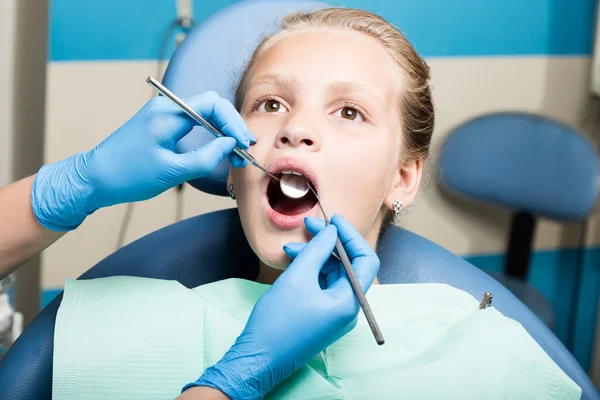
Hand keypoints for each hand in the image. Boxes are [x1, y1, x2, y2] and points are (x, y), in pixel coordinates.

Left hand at [31, 92, 253, 230]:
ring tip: (234, 155)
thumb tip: (229, 145)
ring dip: (222, 132)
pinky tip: (217, 151)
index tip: (244, 143)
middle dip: (231, 127)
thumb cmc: (128, 175)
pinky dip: (209, 135)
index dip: (233, 122)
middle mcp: (166, 108)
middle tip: (244, 150)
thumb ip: (205, 157)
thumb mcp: (171, 171)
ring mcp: (163, 115)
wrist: (94, 179)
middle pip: (211, 107)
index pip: (213, 105)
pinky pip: (193, 123)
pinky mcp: (161, 126)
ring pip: (203, 115)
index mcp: (168, 114)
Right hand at [185, 214, 379, 399]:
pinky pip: (322, 286)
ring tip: (290, 247)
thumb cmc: (278, 321)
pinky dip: (309, 271)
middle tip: (309, 225)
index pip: (365, 260)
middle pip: (348, 266)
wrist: (258, 358)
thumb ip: (318, 250)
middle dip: (329, 243)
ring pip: (332, 274)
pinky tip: (291, 262)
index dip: (351, 236)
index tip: (333, 219)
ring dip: (315, 256)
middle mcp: (348, 309)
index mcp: (350, 302)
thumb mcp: (297, 277)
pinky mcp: (322, 316)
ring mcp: (335, 314)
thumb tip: (332, 231)